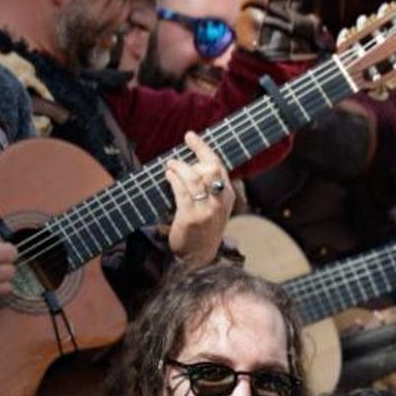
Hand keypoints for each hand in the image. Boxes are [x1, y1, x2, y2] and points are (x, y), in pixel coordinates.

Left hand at [165, 132, 235, 268]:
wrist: (198, 258)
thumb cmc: (203, 230)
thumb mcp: (214, 208)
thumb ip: (210, 189)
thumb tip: (192, 165)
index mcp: (228, 196)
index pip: (218, 165)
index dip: (203, 148)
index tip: (190, 136)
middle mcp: (220, 201)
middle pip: (208, 168)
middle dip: (191, 157)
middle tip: (174, 157)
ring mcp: (207, 209)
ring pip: (193, 178)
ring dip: (178, 168)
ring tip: (169, 166)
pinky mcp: (192, 217)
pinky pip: (182, 191)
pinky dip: (173, 180)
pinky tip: (168, 176)